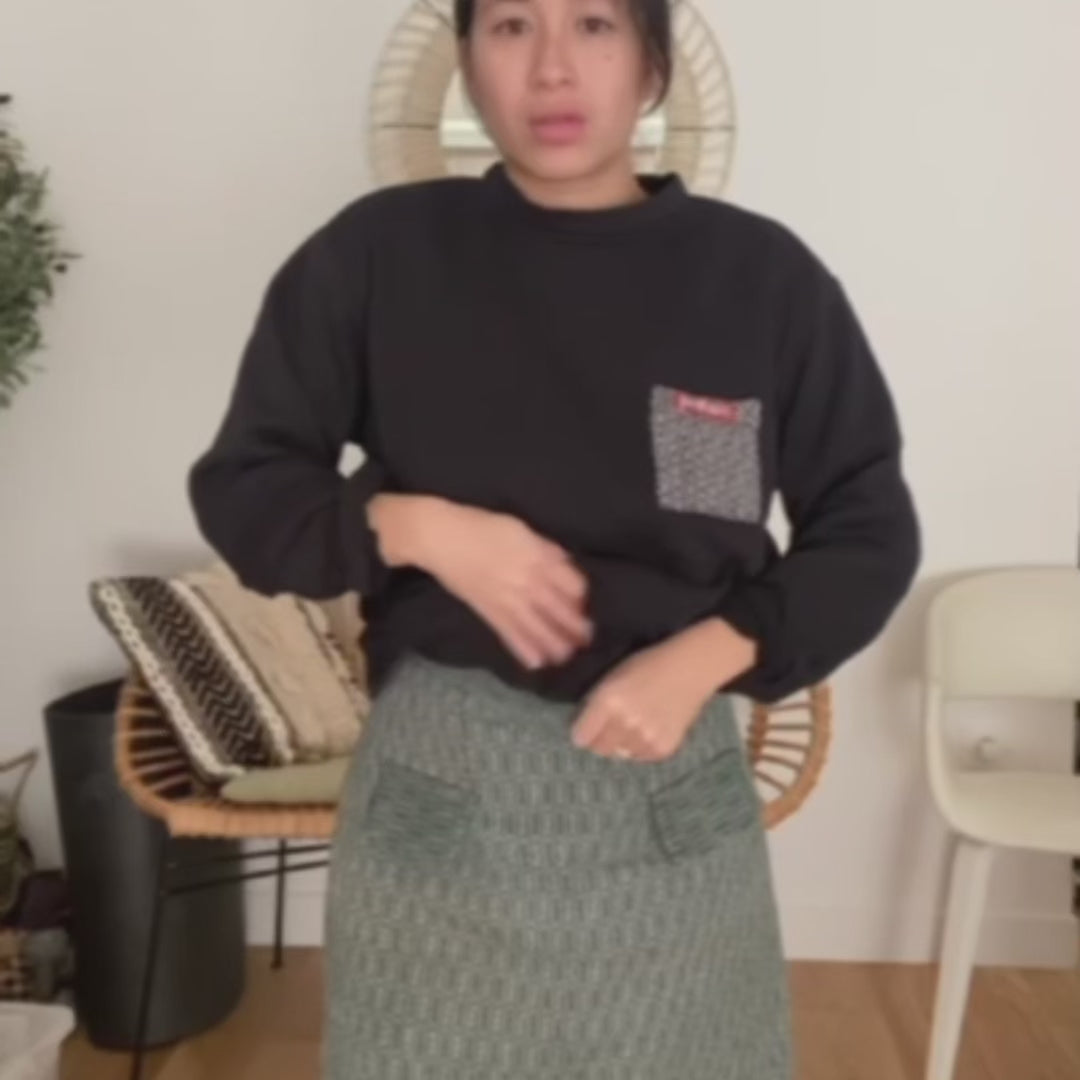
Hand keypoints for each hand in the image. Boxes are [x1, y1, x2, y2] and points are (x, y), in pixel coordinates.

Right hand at [368, 494, 592, 669]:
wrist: (440, 537)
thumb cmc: (481, 526)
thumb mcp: (520, 528)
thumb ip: (544, 547)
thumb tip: (565, 562)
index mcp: (536, 557)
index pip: (570, 583)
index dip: (583, 597)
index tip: (591, 607)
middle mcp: (526, 581)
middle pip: (558, 608)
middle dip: (576, 626)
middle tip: (590, 641)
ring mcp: (506, 599)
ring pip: (537, 626)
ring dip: (555, 643)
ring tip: (569, 656)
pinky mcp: (487, 611)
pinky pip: (509, 634)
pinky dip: (523, 649)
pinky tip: (537, 662)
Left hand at [570, 619, 757, 760]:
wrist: (690, 668)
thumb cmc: (649, 665)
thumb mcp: (613, 676)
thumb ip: (596, 703)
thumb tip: (585, 729)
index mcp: (608, 701)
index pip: (581, 736)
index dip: (582, 732)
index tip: (586, 728)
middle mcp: (624, 723)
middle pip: (600, 750)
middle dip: (600, 740)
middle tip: (610, 727)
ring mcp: (645, 738)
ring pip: (621, 754)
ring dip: (622, 743)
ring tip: (635, 723)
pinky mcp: (663, 748)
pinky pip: (641, 756)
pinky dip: (642, 747)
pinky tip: (650, 727)